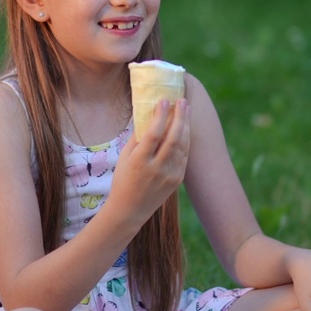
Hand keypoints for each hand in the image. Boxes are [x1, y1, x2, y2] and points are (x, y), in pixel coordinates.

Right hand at [110, 99, 189, 223]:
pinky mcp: (177, 180)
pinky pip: (184, 156)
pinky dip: (185, 140)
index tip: (164, 101)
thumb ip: (137, 138)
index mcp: (139, 161)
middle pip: (173, 138)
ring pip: (182, 146)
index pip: (153, 134)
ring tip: (186, 109)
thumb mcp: (124, 157)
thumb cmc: (124, 179)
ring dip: (185, 126)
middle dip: (179, 117)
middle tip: (182, 101)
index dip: (160, 116)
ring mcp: (169, 175)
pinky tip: (185, 128)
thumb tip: (149, 115)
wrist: (130, 209)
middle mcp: (156, 168)